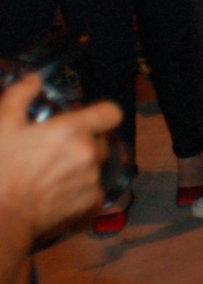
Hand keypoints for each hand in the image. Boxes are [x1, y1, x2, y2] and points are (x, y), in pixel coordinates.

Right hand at [0, 75, 119, 241]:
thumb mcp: (2, 125)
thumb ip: (20, 96)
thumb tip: (34, 79)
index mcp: (73, 131)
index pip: (111, 113)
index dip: (100, 114)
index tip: (83, 119)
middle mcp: (90, 154)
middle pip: (101, 140)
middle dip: (85, 141)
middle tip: (57, 148)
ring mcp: (92, 180)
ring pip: (96, 166)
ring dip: (82, 165)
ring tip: (52, 172)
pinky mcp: (90, 205)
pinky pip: (94, 190)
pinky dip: (81, 190)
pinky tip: (58, 191)